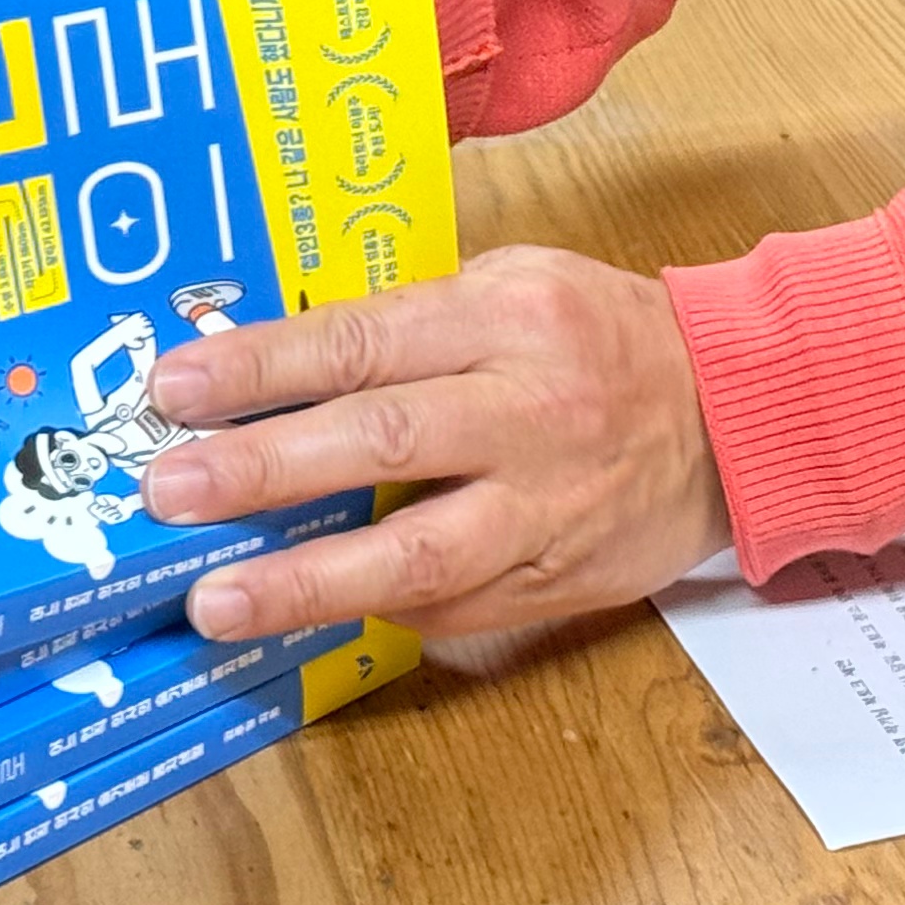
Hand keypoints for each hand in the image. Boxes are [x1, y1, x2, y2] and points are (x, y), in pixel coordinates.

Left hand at [140, 246, 732, 641]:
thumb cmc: (601, 335)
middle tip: (169, 494)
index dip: (264, 368)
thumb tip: (271, 368)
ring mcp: (544, 506)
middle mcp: (527, 409)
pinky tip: (306, 617)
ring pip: (420, 552)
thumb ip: (408, 326)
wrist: (735, 412)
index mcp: (507, 317)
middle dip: (265, 471)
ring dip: (309, 583)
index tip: (175, 389)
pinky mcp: (557, 580)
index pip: (365, 339)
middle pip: (385, 441)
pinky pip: (454, 605)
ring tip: (219, 602)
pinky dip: (376, 611)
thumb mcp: (512, 286)